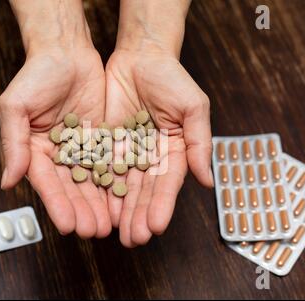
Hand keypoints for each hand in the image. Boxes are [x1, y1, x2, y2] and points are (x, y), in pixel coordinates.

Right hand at [0, 46, 110, 238]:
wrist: (66, 52)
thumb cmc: (36, 75)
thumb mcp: (15, 106)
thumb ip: (13, 144)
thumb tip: (7, 182)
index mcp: (35, 151)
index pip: (46, 183)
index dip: (57, 204)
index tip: (68, 225)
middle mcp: (58, 154)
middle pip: (71, 188)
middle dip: (82, 210)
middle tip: (94, 231)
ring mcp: (81, 148)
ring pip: (92, 181)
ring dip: (99, 204)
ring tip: (109, 224)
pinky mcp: (101, 140)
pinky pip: (109, 163)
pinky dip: (115, 182)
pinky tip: (123, 199)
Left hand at [105, 49, 212, 246]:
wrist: (140, 57)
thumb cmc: (171, 78)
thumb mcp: (192, 107)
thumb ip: (199, 142)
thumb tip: (208, 181)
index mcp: (173, 152)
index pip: (167, 184)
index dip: (162, 205)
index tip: (156, 226)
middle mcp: (149, 157)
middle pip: (143, 191)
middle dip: (138, 215)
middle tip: (133, 239)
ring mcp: (127, 152)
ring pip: (122, 185)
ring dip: (118, 209)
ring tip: (114, 232)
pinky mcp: (106, 143)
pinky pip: (101, 168)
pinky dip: (99, 187)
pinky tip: (96, 206)